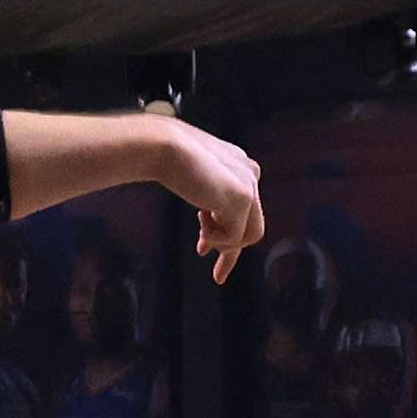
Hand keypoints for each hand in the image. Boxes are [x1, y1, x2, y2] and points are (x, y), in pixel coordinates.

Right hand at [157, 121, 265, 279]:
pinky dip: (215, 238)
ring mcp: (250, 186)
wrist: (166, 146)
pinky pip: (234, 238)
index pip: (242, 208)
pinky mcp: (243, 200)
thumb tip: (210, 230)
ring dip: (221, 243)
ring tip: (200, 235)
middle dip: (229, 249)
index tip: (202, 249)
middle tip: (214, 270)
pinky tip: (200, 220)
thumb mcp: (194, 179)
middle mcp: (250, 173)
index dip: (223, 231)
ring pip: (248, 236)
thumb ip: (208, 198)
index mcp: (240, 165)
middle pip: (250, 225)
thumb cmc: (168, 157)